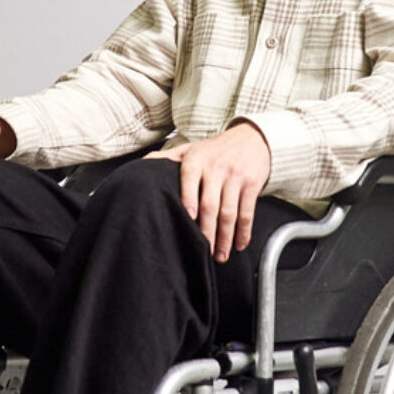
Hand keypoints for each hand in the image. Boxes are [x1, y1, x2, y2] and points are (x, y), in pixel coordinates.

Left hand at [147, 122, 271, 261]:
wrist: (252, 137)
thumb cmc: (216, 148)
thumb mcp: (191, 149)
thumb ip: (168, 158)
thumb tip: (142, 166)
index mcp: (196, 159)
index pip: (189, 178)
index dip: (188, 199)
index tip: (188, 218)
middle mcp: (216, 167)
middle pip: (211, 204)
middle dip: (207, 231)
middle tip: (204, 251)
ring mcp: (235, 176)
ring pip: (230, 212)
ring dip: (225, 238)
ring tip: (220, 256)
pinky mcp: (252, 184)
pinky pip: (247, 212)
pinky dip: (244, 232)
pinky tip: (239, 245)